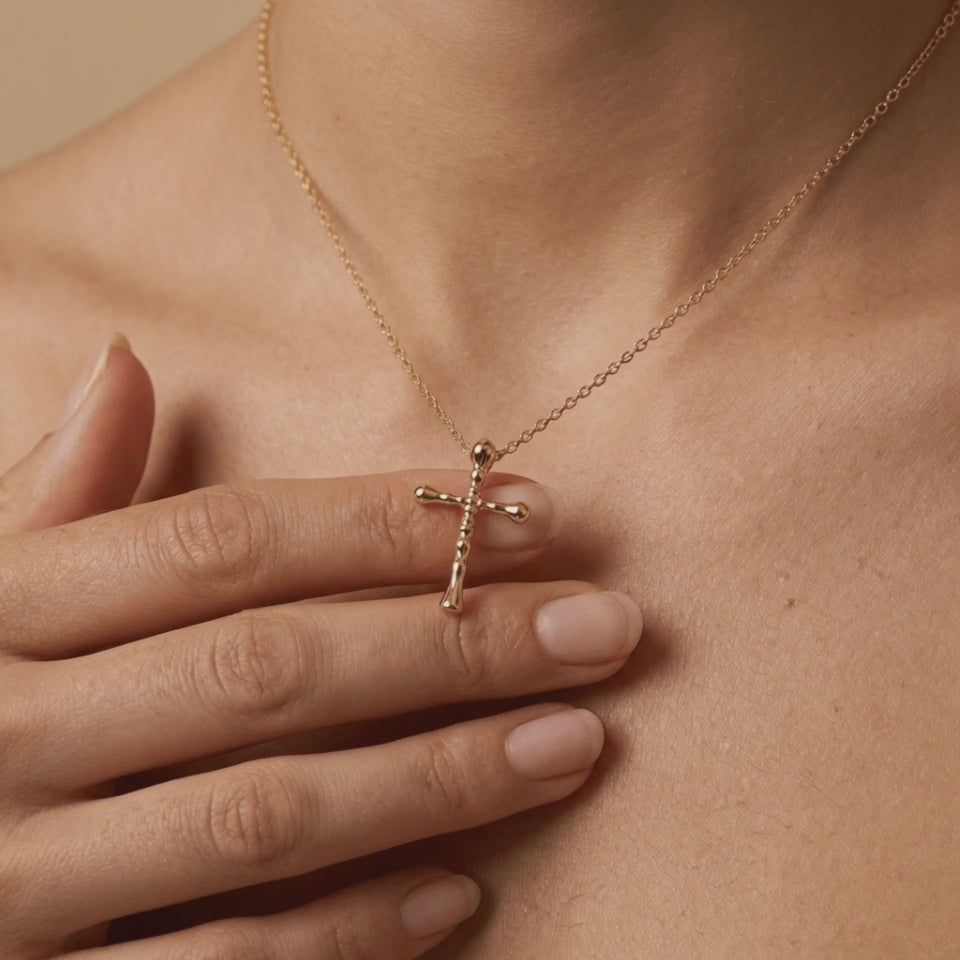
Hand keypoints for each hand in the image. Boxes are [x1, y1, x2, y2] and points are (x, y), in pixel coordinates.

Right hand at [0, 336, 643, 958]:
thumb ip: (54, 495)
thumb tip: (125, 360)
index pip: (223, 544)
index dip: (381, 522)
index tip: (527, 510)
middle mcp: (8, 733)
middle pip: (272, 669)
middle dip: (451, 643)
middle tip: (602, 627)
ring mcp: (21, 878)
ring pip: (266, 816)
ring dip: (438, 779)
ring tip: (572, 742)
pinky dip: (347, 933)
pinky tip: (464, 894)